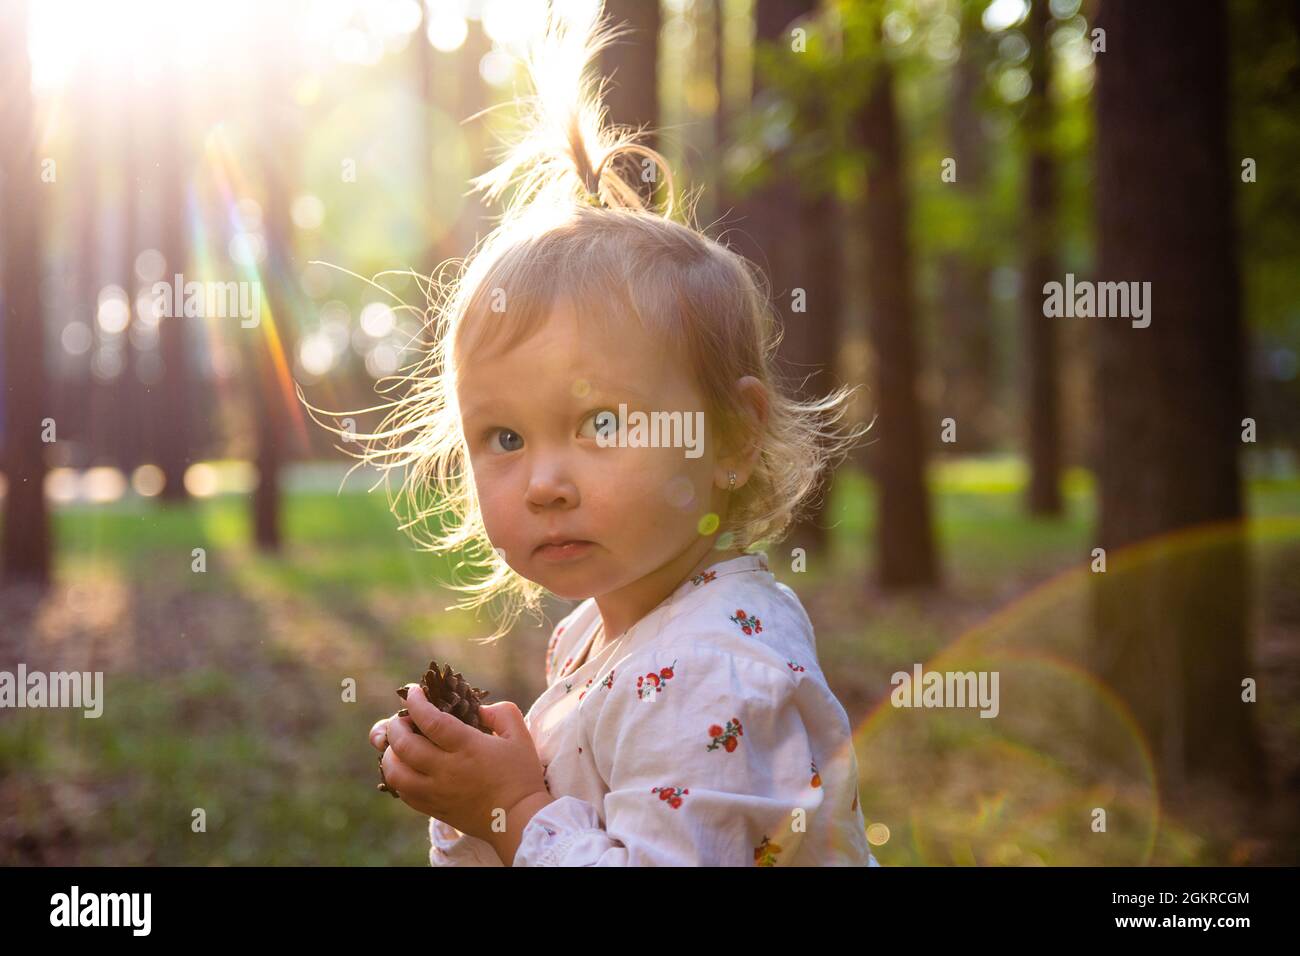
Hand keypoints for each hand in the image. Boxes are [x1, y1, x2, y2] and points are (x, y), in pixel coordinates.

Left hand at [378, 685, 551, 850]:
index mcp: (467, 748)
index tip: (413, 692)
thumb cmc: (522, 775)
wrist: (519, 820)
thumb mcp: (520, 735)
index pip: (430, 720)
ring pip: (396, 773)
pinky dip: (397, 776)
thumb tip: (478, 708)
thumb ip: (500, 713)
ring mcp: (437, 792)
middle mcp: (446, 770)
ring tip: (398, 744)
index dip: (415, 703)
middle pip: (404, 745)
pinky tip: (405, 767)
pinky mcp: (434, 809)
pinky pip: (403, 793)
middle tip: (402, 718)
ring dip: (390, 754)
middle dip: (395, 726)